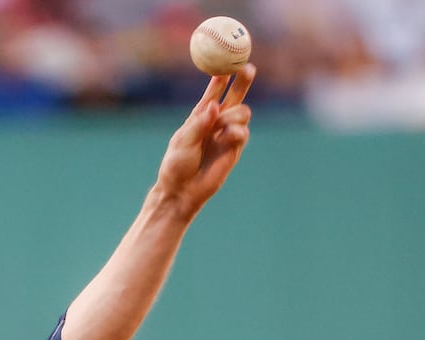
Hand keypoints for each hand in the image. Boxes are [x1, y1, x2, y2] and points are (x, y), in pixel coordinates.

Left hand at [155, 64, 255, 218]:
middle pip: (235, 96)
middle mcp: (216, 123)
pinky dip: (236, 131)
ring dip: (235, 115)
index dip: (220, 78)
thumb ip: (199, 124)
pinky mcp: (234, 148)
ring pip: (243, 112)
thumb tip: (214, 106)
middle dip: (242, 81)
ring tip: (222, 127)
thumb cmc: (176, 165)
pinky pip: (243, 132)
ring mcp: (226, 134)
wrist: (182, 190)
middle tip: (248, 67)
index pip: (213, 93)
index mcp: (200, 117)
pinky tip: (226, 137)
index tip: (225, 64)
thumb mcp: (183, 141)